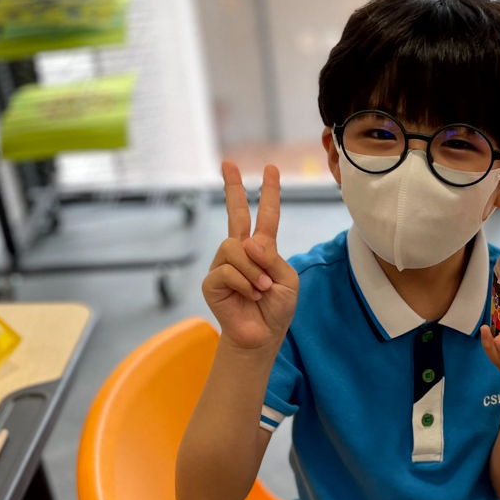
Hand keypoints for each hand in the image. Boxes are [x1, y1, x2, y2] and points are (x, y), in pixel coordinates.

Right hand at [203, 162, 298, 351]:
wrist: (262, 336)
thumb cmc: (276, 309)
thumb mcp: (287, 280)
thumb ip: (273, 258)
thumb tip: (249, 243)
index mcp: (262, 249)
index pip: (266, 216)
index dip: (269, 193)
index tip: (270, 169)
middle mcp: (240, 252)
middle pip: (235, 213)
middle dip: (232, 187)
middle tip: (228, 163)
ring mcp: (223, 264)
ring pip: (235, 248)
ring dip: (254, 270)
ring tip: (263, 288)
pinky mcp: (212, 281)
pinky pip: (228, 270)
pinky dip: (245, 283)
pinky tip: (250, 294)